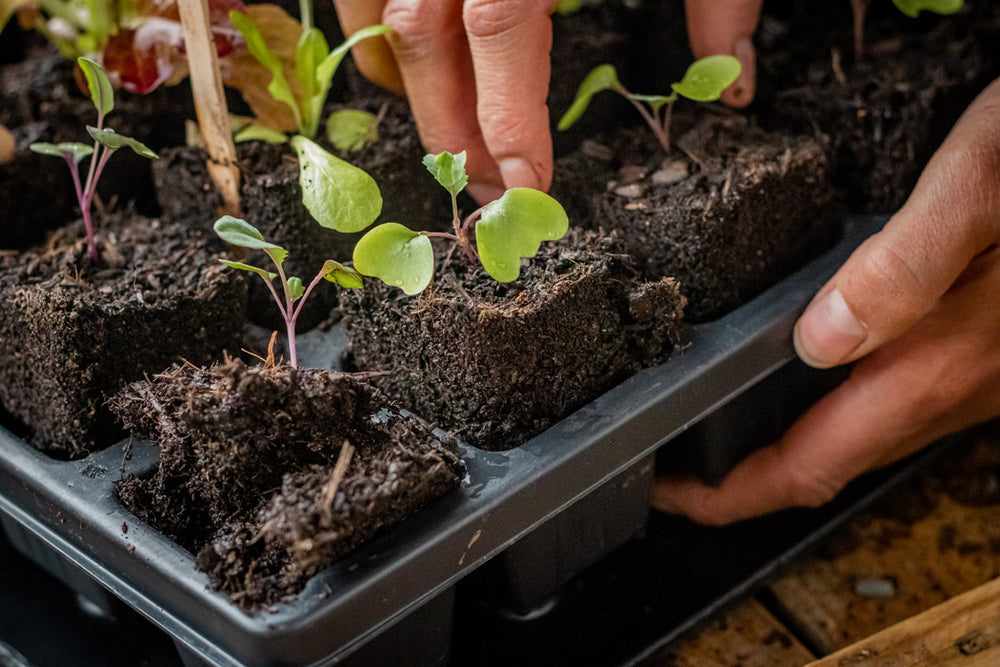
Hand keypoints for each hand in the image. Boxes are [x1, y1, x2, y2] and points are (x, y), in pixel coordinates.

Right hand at [333, 0, 762, 201]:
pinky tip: (415, 43)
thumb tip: (731, 84)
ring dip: (401, 70)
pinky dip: (379, 8)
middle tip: (477, 179)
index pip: (499, 28)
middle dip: (443, 118)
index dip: (505, 116)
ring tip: (442, 124)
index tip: (525, 182)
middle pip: (416, 27)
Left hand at [652, 78, 999, 524]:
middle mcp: (954, 387)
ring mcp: (972, 376)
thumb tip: (817, 338)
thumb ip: (901, 267)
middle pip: (828, 464)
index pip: (810, 466)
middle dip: (745, 477)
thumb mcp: (976, 189)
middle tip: (674, 462)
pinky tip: (797, 372)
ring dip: (786, 446)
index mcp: (933, 364)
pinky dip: (828, 408)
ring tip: (715, 427)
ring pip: (860, 438)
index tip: (670, 494)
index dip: (732, 495)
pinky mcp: (979, 351)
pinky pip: (890, 402)